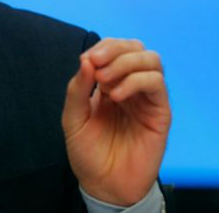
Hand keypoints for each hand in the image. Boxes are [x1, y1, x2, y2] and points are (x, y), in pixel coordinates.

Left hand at [61, 38, 171, 205]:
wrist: (103, 183)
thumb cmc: (87, 151)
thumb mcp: (72, 117)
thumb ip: (77, 88)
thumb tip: (85, 59)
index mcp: (108, 83)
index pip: (114, 49)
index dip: (102, 47)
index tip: (86, 60)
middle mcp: (130, 86)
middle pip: (135, 47)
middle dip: (114, 49)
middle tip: (96, 65)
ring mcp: (146, 98)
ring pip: (150, 60)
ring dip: (125, 63)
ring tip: (105, 82)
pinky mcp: (159, 112)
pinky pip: (156, 83)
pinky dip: (136, 81)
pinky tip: (117, 96)